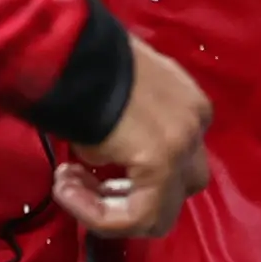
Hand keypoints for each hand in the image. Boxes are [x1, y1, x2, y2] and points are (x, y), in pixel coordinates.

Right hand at [49, 34, 210, 240]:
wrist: (72, 46)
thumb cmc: (83, 59)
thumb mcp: (114, 91)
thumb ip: (125, 125)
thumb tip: (103, 155)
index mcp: (188, 101)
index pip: (176, 156)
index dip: (130, 172)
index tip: (84, 164)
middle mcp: (195, 122)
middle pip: (178, 187)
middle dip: (129, 193)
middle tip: (82, 179)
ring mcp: (184, 144)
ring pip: (161, 210)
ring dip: (109, 208)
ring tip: (66, 185)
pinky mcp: (162, 164)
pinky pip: (136, 215)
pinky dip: (98, 215)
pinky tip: (64, 189)